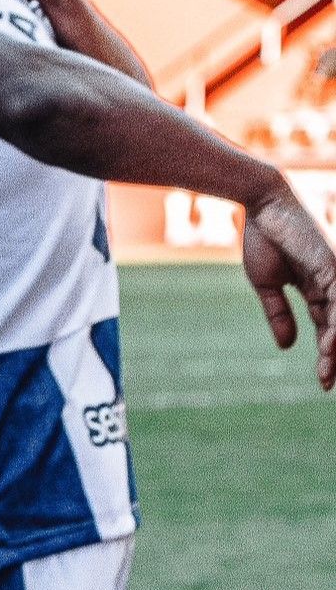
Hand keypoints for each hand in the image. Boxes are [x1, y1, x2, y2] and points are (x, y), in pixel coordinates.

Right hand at [243, 183, 335, 389]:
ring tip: (328, 372)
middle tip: (330, 383)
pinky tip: (330, 345)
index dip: (326, 354)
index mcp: (317, 289)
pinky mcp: (333, 267)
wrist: (261, 205)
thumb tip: (287, 345)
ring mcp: (335, 276)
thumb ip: (278, 313)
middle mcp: (332, 284)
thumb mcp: (266, 284)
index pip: (327, 328)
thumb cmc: (263, 237)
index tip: (323, 381)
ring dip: (335, 347)